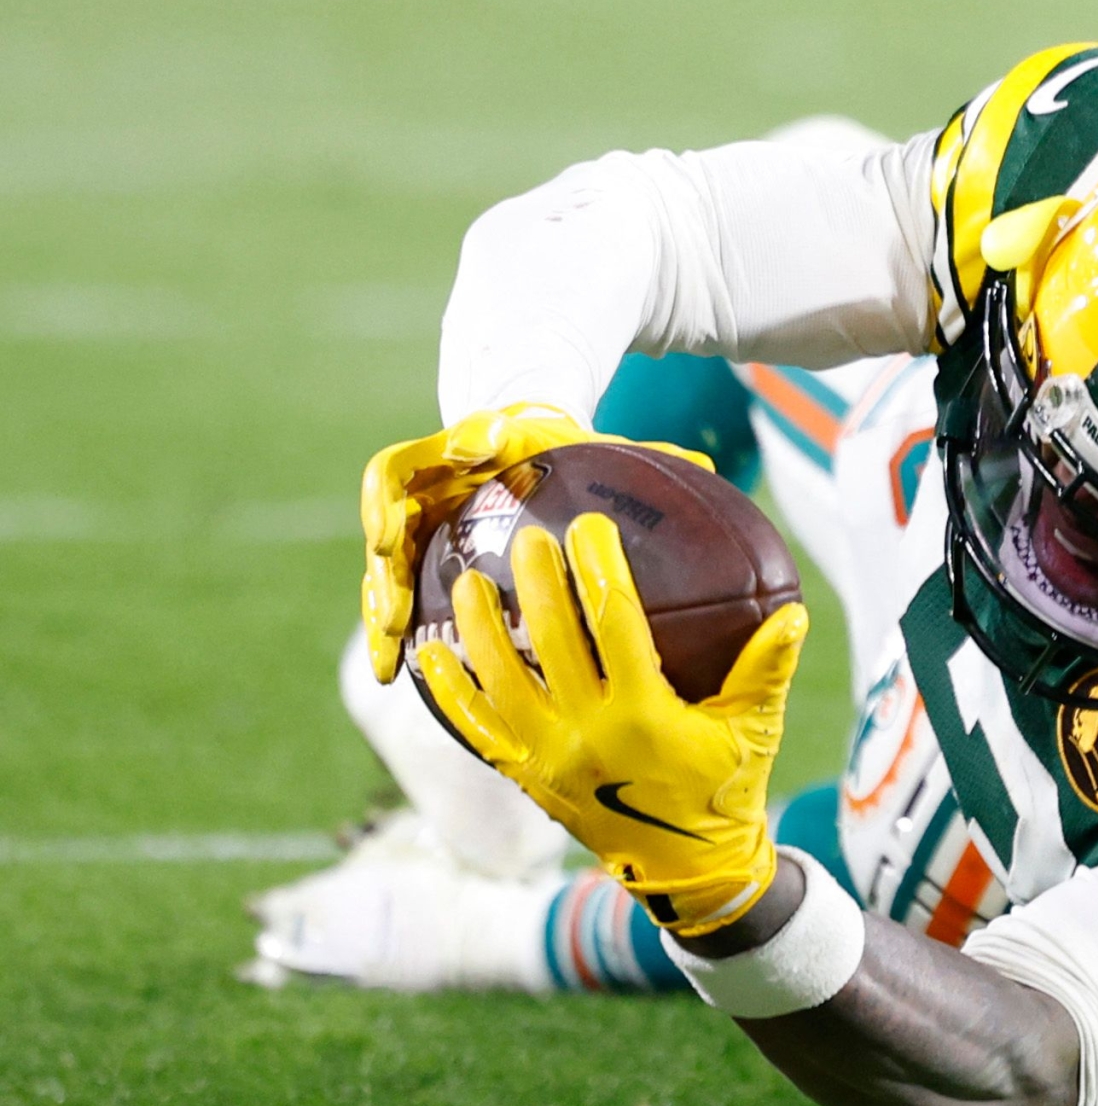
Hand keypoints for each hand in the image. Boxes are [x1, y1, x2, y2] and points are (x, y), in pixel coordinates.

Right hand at [358, 405, 705, 682]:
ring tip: (390, 640)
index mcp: (476, 443)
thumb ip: (641, 455)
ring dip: (381, 593)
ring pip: (382, 555)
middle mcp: (432, 480)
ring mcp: (411, 521)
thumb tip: (707, 464)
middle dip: (391, 526)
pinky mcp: (403, 558)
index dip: (458, 438)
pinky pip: (388, 594)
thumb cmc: (561, 449)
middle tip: (393, 561)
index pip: (456, 432)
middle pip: (392, 497)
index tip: (474, 448)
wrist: (513, 444)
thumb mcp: (593, 447)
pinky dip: (386, 630)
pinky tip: (391, 673)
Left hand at [412, 514, 807, 935]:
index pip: (614, 622)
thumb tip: (794, 612)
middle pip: (550, 639)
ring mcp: (549, 758)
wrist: (687, 871)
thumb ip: (768, 668)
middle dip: (535, 580)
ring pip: (499, 680)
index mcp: (645, 714)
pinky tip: (430, 652)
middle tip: (526, 537)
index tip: (589, 526)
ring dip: (479, 627)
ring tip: (468, 582)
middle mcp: (588, 733)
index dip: (597, 568)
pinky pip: (476, 729)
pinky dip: (450, 690)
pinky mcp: (527, 777)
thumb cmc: (725, 791)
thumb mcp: (756, 729)